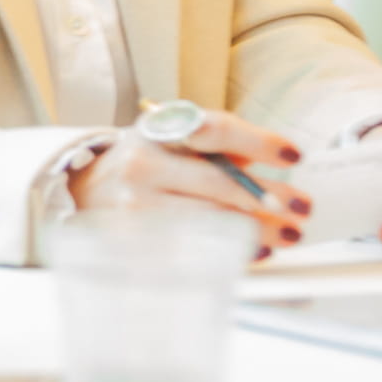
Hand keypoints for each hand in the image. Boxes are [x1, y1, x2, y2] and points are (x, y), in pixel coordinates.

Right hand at [68, 106, 310, 254]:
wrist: (80, 189)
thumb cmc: (142, 165)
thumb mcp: (173, 141)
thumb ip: (219, 148)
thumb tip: (275, 164)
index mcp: (159, 130)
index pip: (217, 128)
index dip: (260, 141)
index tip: (294, 155)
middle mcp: (144, 164)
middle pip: (220, 182)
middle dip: (270, 198)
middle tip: (301, 209)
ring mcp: (134, 205)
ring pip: (209, 220)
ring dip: (257, 230)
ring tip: (286, 234)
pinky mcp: (131, 242)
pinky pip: (190, 249)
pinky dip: (228, 251)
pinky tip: (253, 253)